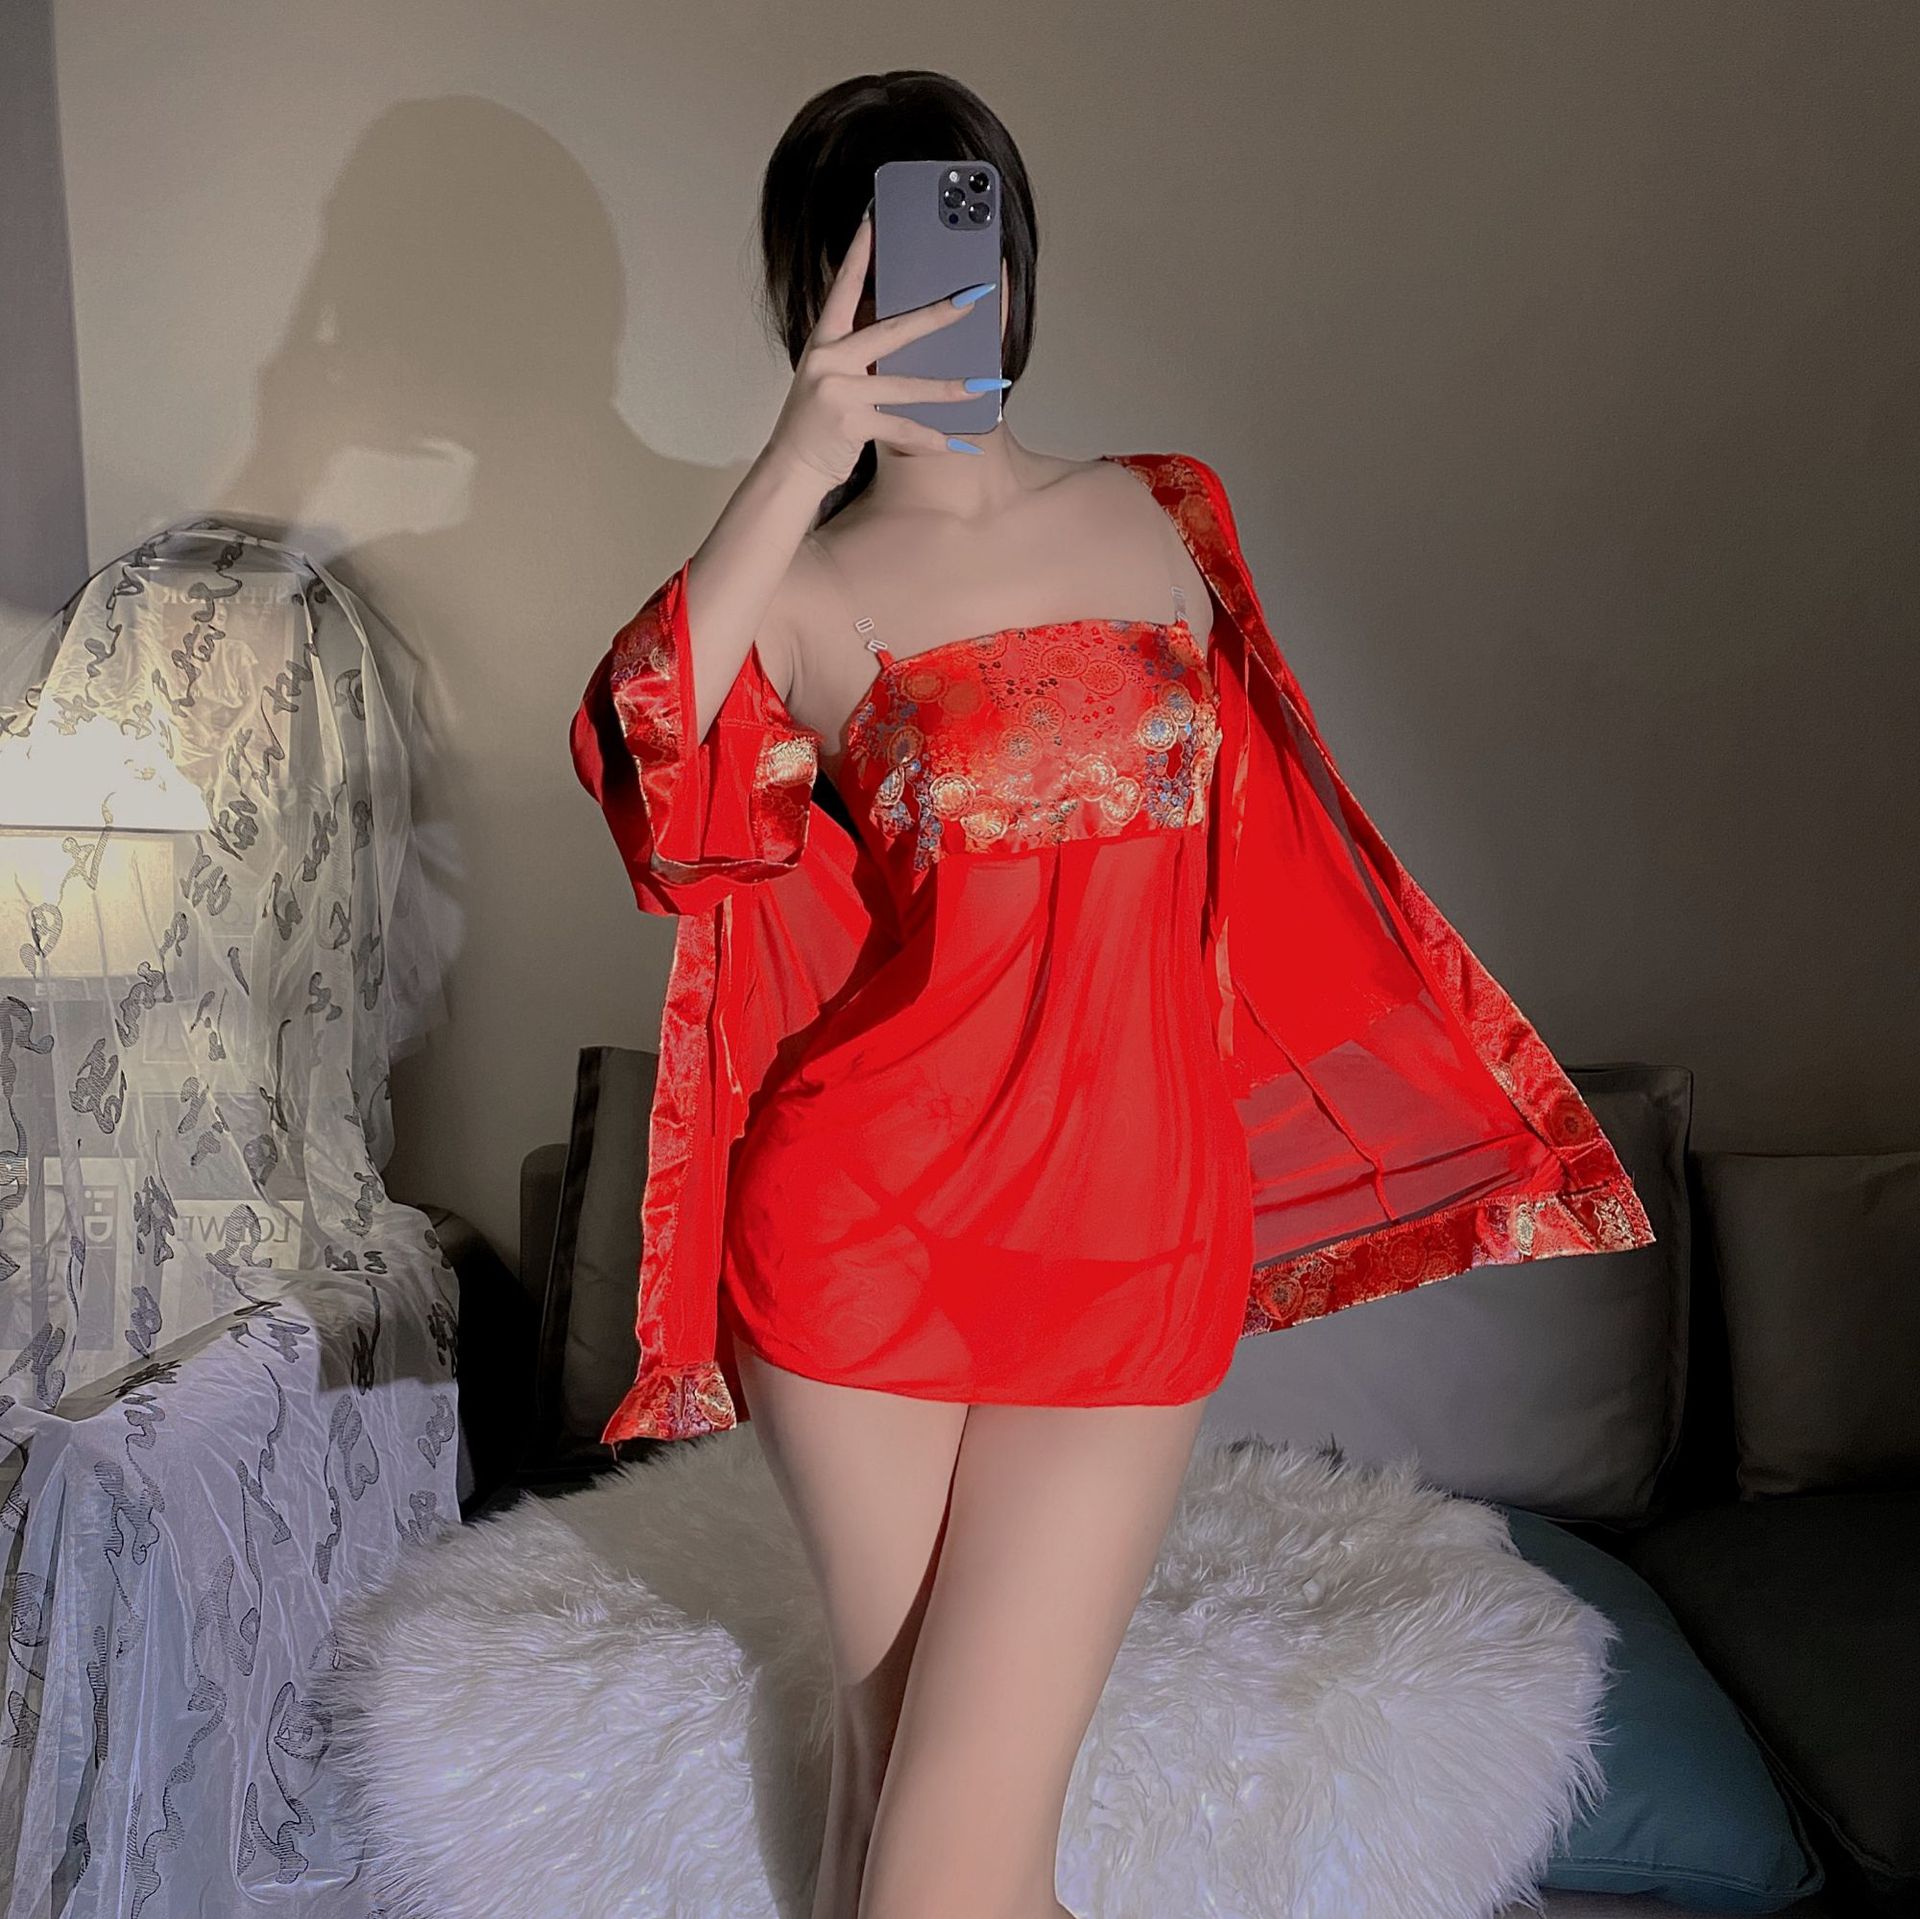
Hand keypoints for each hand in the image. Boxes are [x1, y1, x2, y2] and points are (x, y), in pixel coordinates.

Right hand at [763, 209, 1000, 490]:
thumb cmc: (818, 421)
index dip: (859, 252)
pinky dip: (932, 438)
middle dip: (938, 314)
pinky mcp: (850, 422)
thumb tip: (907, 334)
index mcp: (825, 340)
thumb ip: (859, 353)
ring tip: (987, 383)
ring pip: (906, 385)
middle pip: (893, 330)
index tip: (874, 218)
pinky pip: (901, 428)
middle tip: (973, 297)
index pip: (844, 286)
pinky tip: (959, 442)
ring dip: (950, 386)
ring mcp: (838, 389)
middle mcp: (829, 358)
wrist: (791, 466)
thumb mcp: (832, 376)